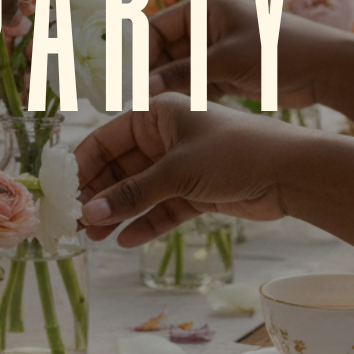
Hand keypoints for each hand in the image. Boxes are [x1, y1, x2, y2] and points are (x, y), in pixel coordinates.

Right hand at [75, 94, 288, 243]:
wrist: (291, 172)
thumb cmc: (234, 153)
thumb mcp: (177, 171)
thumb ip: (132, 194)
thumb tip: (88, 213)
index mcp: (156, 113)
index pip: (105, 139)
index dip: (82, 167)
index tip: (62, 193)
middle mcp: (165, 137)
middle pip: (118, 169)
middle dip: (97, 196)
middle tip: (72, 223)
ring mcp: (180, 165)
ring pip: (138, 192)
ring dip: (117, 213)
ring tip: (92, 238)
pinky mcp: (196, 191)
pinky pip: (162, 209)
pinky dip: (145, 223)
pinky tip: (125, 241)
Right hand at [149, 0, 323, 107]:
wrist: (326, 68)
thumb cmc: (279, 51)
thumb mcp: (226, 60)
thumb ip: (183, 74)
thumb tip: (143, 90)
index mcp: (206, 7)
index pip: (156, 27)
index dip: (139, 54)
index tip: (129, 81)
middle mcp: (208, 25)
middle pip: (163, 50)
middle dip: (150, 73)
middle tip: (132, 99)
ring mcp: (217, 49)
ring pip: (178, 69)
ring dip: (167, 87)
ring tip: (149, 110)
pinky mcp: (227, 72)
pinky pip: (196, 83)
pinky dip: (186, 95)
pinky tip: (176, 112)